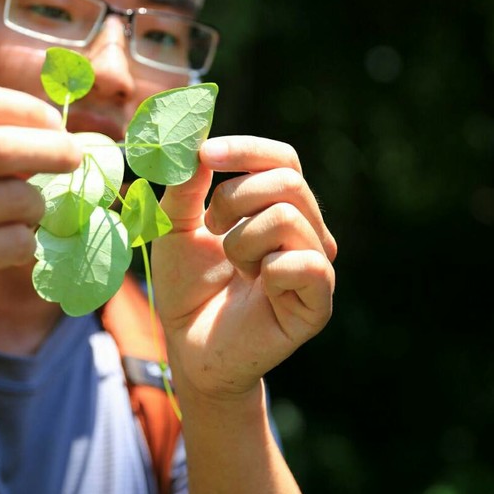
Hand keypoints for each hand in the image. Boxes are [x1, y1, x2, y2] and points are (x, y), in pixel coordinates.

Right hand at [0, 82, 81, 353]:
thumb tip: (43, 128)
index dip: (23, 108)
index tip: (53, 121)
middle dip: (51, 150)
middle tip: (74, 158)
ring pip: (13, 199)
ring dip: (37, 207)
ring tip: (30, 214)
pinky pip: (10, 242)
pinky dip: (26, 243)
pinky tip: (16, 246)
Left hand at [151, 135, 336, 398]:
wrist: (189, 347)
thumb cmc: (187, 287)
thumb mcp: (175, 229)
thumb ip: (186, 187)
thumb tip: (197, 146)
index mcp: (279, 206)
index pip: (282, 158)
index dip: (246, 149)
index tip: (204, 154)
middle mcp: (306, 231)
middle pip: (287, 181)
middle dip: (234, 197)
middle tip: (210, 228)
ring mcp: (316, 266)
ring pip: (288, 218)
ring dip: (242, 239)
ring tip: (233, 265)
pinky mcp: (318, 304)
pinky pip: (306, 264)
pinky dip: (269, 269)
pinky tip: (255, 285)